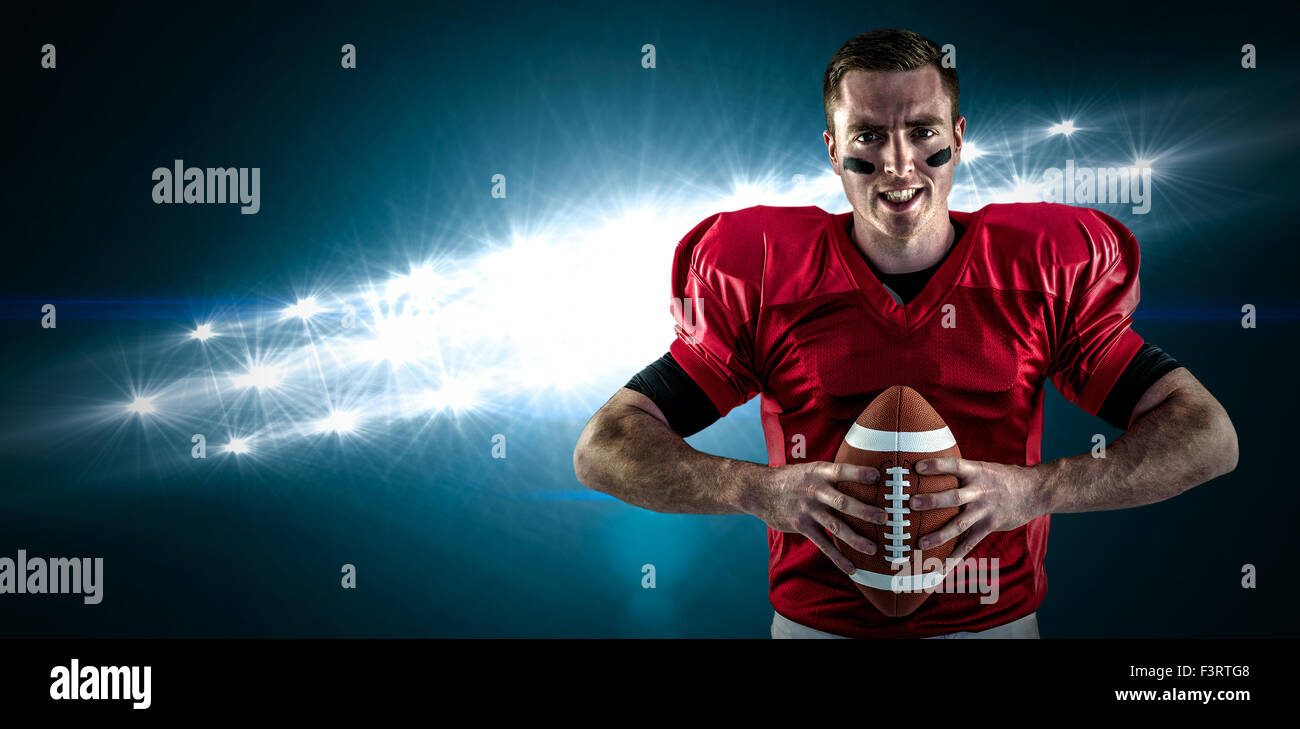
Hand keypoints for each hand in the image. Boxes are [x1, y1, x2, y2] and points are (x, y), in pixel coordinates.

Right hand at [745, 462, 886, 574]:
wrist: (759, 490)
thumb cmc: (792, 479)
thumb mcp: (810, 469)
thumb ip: (832, 474)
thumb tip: (866, 476)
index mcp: (818, 472)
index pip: (841, 471)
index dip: (858, 473)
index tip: (878, 477)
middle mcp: (813, 490)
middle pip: (842, 502)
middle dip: (864, 511)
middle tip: (885, 518)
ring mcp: (807, 509)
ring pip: (835, 526)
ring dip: (855, 538)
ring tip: (874, 548)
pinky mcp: (801, 526)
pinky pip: (822, 544)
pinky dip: (837, 558)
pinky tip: (852, 568)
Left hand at [910, 457, 1045, 562]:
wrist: (1036, 490)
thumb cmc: (1003, 477)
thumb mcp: (984, 467)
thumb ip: (962, 471)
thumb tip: (931, 469)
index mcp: (977, 471)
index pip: (954, 465)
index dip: (936, 465)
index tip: (917, 467)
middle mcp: (980, 491)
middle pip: (953, 497)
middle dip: (932, 501)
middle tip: (911, 504)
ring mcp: (985, 510)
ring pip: (959, 524)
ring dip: (939, 535)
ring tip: (921, 543)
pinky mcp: (990, 525)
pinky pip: (970, 543)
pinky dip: (955, 556)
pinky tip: (942, 566)